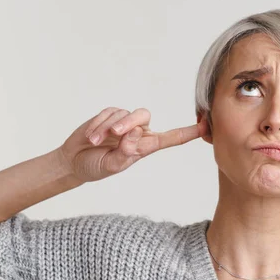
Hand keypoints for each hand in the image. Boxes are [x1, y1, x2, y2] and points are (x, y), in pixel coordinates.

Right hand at [57, 107, 208, 182]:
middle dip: (129, 123)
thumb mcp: (113, 166)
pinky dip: (98, 124)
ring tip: (96, 142)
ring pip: (125, 114)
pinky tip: (91, 137)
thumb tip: (134, 134)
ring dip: (108, 127)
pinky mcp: (109, 115)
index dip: (188, 132)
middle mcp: (139, 132)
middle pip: (144, 117)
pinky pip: (109, 112)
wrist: (74, 162)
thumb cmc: (97, 167)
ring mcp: (124, 122)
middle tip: (114, 135)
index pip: (171, 138)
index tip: (205, 125)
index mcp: (146, 146)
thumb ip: (125, 152)